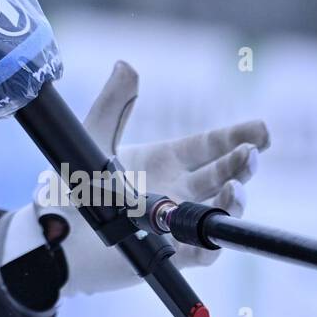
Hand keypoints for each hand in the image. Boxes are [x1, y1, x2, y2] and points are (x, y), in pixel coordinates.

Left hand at [37, 60, 270, 296]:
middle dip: (241, 164)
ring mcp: (175, 221)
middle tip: (251, 154)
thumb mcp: (93, 137)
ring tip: (234, 188)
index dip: (236, 137)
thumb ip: (112, 103)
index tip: (261, 130)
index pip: (210, 146)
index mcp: (164, 160)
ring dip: (234, 200)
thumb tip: (126, 65)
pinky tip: (215, 221)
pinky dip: (212, 237)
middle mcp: (176, 190)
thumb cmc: (71, 183)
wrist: (55, 230)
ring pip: (219, 211)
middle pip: (222, 175)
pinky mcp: (168, 251)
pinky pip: (202, 249)